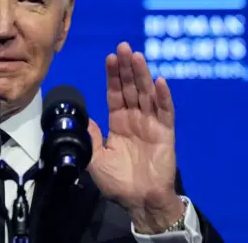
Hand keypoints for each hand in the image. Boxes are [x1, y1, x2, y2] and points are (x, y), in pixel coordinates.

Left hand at [87, 42, 183, 233]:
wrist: (139, 201)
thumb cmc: (118, 181)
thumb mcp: (95, 157)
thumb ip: (90, 136)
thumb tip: (82, 117)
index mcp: (118, 122)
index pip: (115, 93)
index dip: (113, 76)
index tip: (109, 57)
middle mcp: (135, 118)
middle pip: (130, 88)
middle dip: (126, 68)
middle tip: (123, 46)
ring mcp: (151, 124)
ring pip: (146, 94)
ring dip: (142, 75)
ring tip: (137, 56)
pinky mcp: (165, 133)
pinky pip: (165, 111)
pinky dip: (163, 96)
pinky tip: (159, 81)